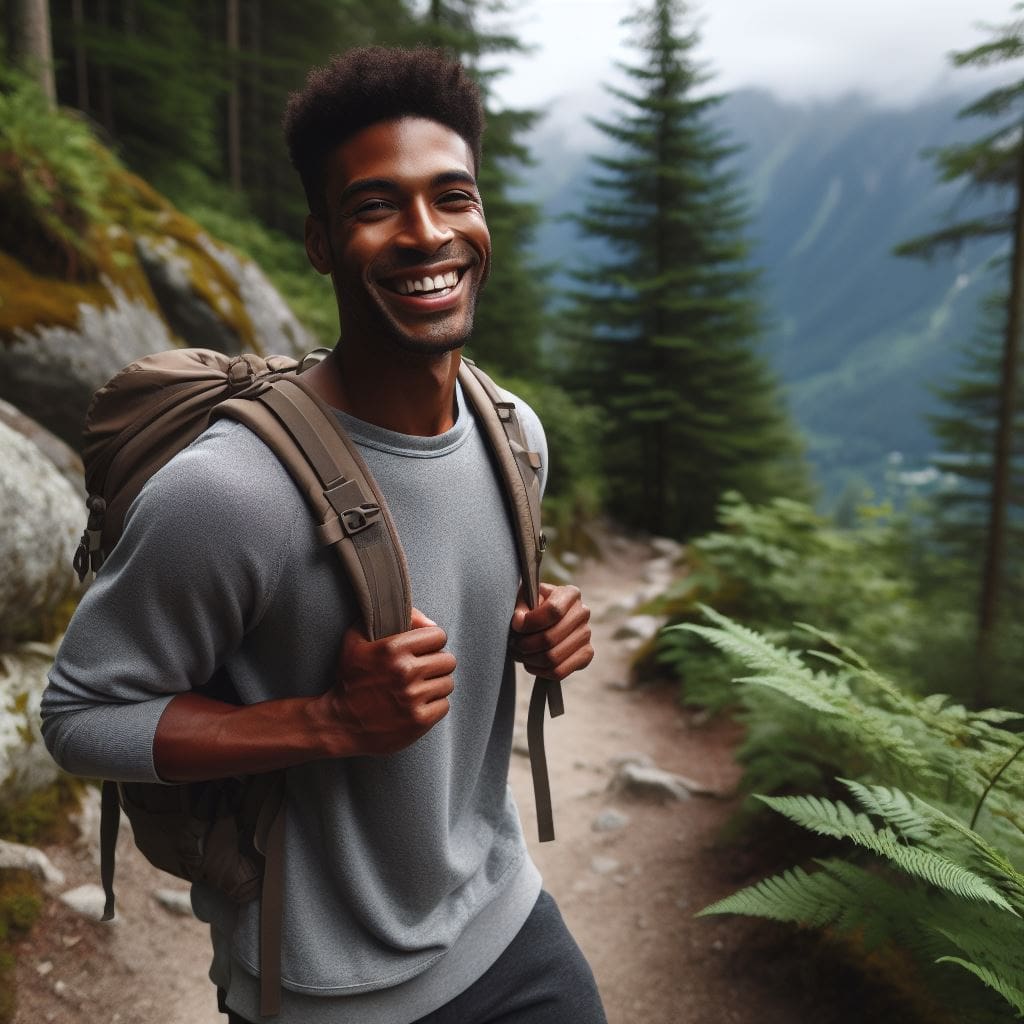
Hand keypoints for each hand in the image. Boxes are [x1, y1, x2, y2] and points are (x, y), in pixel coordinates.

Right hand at [316, 607, 455, 756]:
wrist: (340, 724)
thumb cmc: (350, 679)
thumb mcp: (357, 640)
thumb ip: (390, 618)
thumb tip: (430, 623)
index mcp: (393, 648)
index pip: (438, 636)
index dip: (432, 642)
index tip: (422, 650)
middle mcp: (405, 671)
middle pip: (448, 660)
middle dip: (436, 664)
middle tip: (422, 670)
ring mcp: (413, 697)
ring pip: (447, 683)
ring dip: (435, 685)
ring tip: (418, 688)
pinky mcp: (419, 720)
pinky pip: (444, 705)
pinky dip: (433, 706)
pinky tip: (416, 705)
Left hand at [509, 583, 593, 681]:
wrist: (543, 619)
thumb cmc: (532, 606)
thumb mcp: (523, 599)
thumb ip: (520, 607)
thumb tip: (519, 621)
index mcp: (570, 594)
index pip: (553, 611)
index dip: (531, 622)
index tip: (516, 626)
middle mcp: (582, 612)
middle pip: (550, 638)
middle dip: (526, 644)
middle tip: (514, 644)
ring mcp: (586, 634)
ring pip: (553, 658)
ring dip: (530, 659)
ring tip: (519, 654)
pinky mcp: (586, 655)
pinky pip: (559, 672)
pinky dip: (540, 671)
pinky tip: (531, 663)